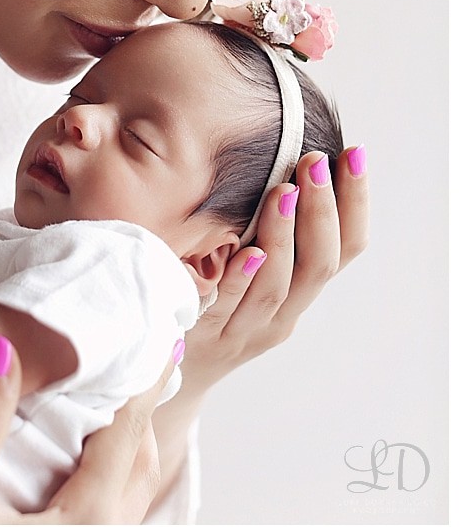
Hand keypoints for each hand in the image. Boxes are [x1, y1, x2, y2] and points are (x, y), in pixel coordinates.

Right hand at [0, 335, 175, 523]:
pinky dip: (110, 482)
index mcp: (88, 520)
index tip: (160, 338)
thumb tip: (0, 350)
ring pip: (130, 496)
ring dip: (127, 451)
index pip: (126, 430)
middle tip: (138, 368)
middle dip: (140, 412)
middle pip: (139, 462)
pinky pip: (111, 518)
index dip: (142, 379)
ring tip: (113, 416)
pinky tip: (81, 477)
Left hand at [179, 146, 368, 397]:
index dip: (355, 204)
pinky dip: (242, 279)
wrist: (172, 374)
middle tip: (316, 162)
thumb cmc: (216, 303)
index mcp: (300, 292)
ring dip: (284, 236)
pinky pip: (226, 306)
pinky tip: (248, 251)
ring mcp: (245, 329)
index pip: (343, 249)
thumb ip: (270, 226)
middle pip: (317, 266)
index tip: (355, 156)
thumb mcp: (252, 267)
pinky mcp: (205, 336)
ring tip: (285, 191)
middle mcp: (282, 314)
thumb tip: (286, 152)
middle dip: (322, 211)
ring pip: (277, 287)